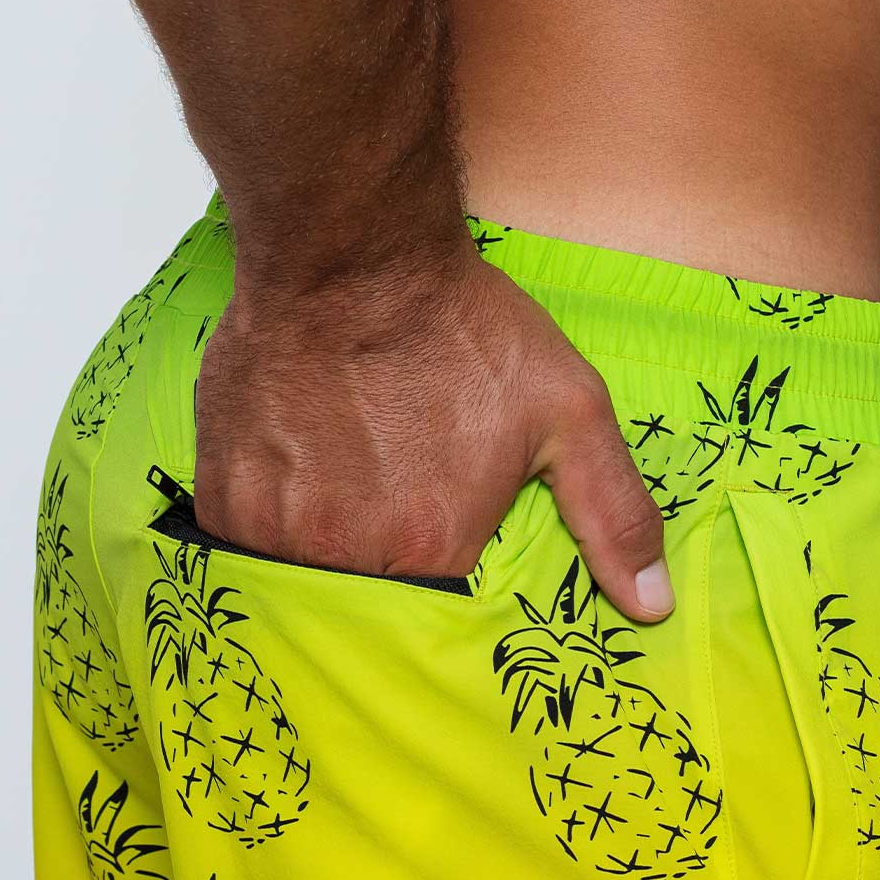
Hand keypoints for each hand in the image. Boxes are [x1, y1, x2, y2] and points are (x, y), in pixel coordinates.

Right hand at [192, 242, 673, 621]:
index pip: (438, 623)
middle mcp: (350, 556)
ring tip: (349, 494)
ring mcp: (280, 530)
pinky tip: (304, 481)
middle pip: (369, 603)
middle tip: (391, 511)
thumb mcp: (570, 414)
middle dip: (384, 571)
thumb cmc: (461, 330)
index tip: (441, 550)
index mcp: (435, 550)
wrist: (352, 256)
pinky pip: (251, 549)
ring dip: (328, 553)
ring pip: (304, 582)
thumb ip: (614, 516)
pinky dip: (276, 529)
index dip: (442, 585)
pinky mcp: (229, 499)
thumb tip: (650, 607)